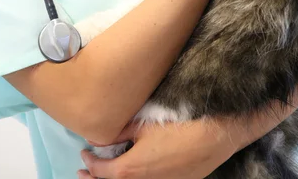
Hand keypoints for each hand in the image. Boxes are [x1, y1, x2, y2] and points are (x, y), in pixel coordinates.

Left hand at [77, 118, 235, 178]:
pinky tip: (133, 172)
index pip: (103, 173)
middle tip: (82, 173)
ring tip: (102, 175)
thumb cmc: (178, 126)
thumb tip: (102, 136)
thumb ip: (120, 132)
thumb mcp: (144, 125)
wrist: (215, 135)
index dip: (91, 164)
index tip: (84, 154)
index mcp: (131, 169)